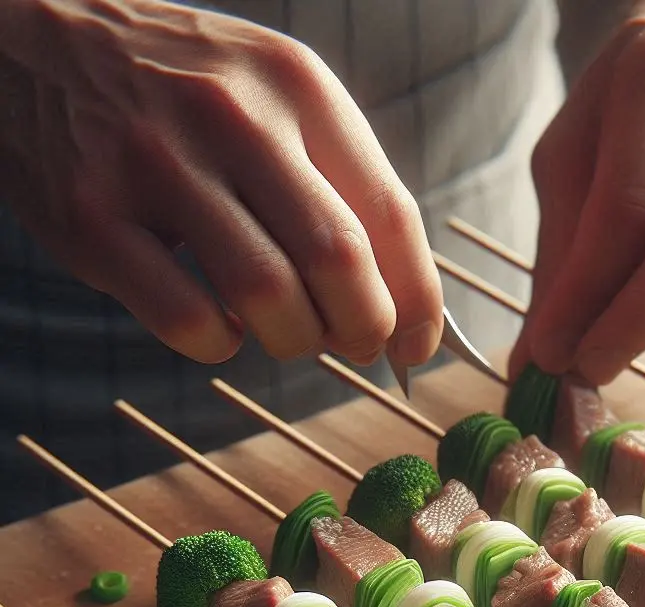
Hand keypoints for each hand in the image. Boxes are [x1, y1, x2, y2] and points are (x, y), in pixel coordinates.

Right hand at [0, 0, 442, 365]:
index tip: (417, 345)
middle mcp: (232, 116)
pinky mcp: (92, 214)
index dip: (418, 302)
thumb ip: (340, 184)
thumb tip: (400, 302)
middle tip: (356, 345)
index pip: (392, 215)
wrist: (35, 33)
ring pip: (269, 297)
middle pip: (339, 261)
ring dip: (293, 342)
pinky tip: (218, 326)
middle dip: (364, 329)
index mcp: (299, 88)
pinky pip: (188, 321)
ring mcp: (156, 162)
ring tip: (286, 332)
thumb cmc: (183, 90)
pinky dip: (218, 345)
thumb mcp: (275, 98)